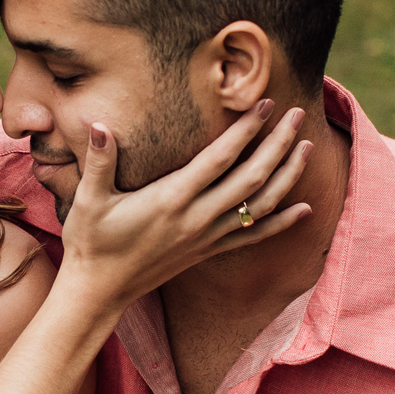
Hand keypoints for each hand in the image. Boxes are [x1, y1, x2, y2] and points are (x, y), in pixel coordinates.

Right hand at [59, 98, 311, 308]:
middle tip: (296, 115)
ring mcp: (205, 237)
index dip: (245, 130)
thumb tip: (99, 125)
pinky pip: (252, 237)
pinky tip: (305, 209)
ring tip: (306, 148)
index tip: (265, 103)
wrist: (98, 290)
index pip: (219, 159)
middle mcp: (196, 218)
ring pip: (259, 206)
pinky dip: (280, 222)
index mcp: (171, 200)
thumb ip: (99, 161)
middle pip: (250, 179)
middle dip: (278, 146)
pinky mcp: (206, 251)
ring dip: (287, 177)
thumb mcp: (88, 199)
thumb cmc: (91, 241)